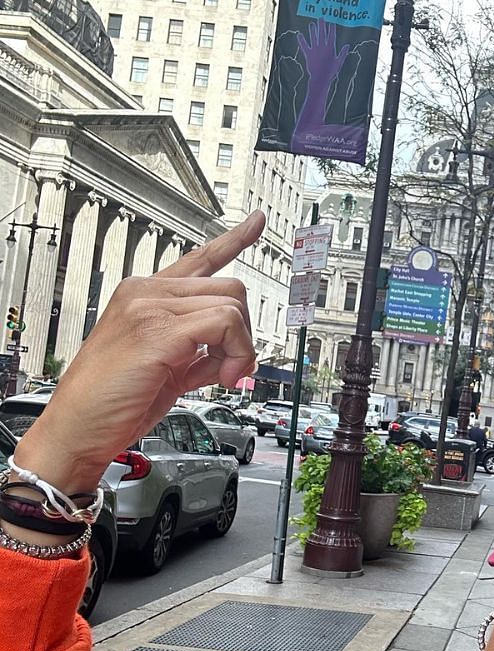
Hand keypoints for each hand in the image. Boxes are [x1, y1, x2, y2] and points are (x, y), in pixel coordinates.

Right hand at [16, 212, 263, 493]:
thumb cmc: (114, 402)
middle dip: (244, 333)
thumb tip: (235, 354)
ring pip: (232, 305)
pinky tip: (221, 377)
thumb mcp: (168, 370)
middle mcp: (145, 292)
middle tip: (231, 368)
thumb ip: (200, 353)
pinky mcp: (156, 330)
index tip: (258, 221)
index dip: (234, 240)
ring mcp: (148, 307)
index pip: (199, 258)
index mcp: (146, 296)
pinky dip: (237, 352)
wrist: (77, 429)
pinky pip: (225, 323)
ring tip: (223, 376)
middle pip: (231, 288)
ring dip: (242, 347)